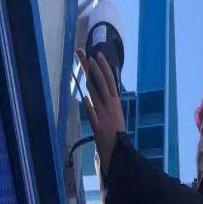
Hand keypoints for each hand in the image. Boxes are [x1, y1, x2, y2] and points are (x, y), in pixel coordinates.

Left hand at [77, 48, 125, 172]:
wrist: (118, 150)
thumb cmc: (114, 133)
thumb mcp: (113, 115)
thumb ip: (103, 104)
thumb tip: (91, 95)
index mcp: (115, 102)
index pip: (109, 80)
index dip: (103, 67)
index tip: (97, 55)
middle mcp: (110, 105)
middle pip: (101, 81)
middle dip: (93, 66)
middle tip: (85, 53)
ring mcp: (103, 114)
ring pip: (97, 92)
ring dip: (92, 77)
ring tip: (86, 64)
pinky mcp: (97, 125)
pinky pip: (92, 112)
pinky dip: (89, 105)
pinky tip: (85, 97)